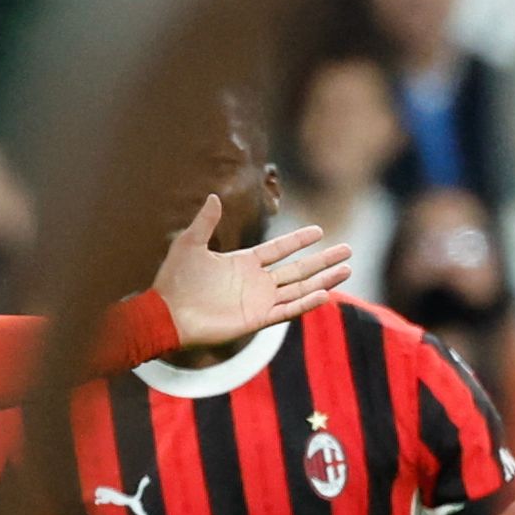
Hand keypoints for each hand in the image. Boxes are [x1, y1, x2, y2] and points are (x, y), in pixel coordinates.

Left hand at [151, 196, 352, 348]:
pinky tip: (324, 294)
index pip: (279, 249)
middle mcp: (256, 282)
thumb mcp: (189, 244)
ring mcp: (258, 301)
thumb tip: (214, 195)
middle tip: (348, 250)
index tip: (319, 230)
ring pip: (299, 289)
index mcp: (243, 263)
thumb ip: (205, 222)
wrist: (166, 313)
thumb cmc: (174, 280)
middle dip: (322, 260)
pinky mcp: (257, 319)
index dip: (299, 240)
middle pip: (297, 269)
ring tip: (347, 270)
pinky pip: (287, 310)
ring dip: (323, 280)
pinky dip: (306, 303)